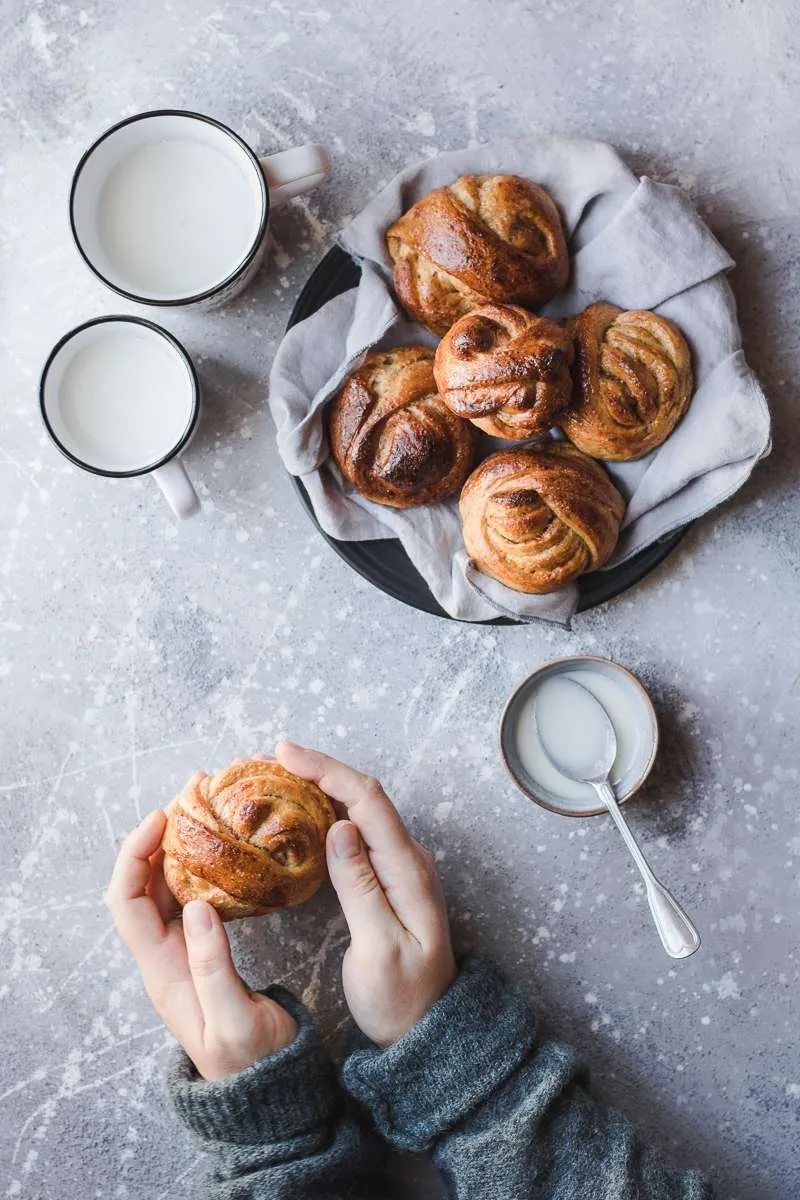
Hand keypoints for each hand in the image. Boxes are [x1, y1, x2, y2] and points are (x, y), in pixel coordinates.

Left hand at [105, 791, 296, 1080]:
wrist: (265, 1089)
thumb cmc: (253, 1060)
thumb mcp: (237, 1020)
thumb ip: (214, 966)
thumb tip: (198, 907)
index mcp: (163, 971)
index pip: (126, 902)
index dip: (135, 856)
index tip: (164, 818)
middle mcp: (162, 956)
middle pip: (139, 886)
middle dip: (155, 837)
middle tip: (188, 796)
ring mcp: (180, 952)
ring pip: (163, 887)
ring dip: (175, 846)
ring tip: (202, 809)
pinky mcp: (201, 950)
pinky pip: (188, 896)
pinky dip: (198, 864)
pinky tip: (220, 847)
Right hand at [276, 741, 455, 1045]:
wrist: (425, 1028)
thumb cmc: (401, 997)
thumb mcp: (378, 949)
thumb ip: (360, 887)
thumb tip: (340, 827)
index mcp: (407, 870)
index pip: (368, 800)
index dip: (327, 770)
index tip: (285, 754)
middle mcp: (408, 858)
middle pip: (363, 795)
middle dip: (319, 770)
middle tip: (270, 760)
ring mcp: (399, 865)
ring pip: (359, 809)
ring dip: (321, 786)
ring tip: (277, 776)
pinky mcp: (387, 877)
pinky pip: (357, 829)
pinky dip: (326, 812)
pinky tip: (301, 812)